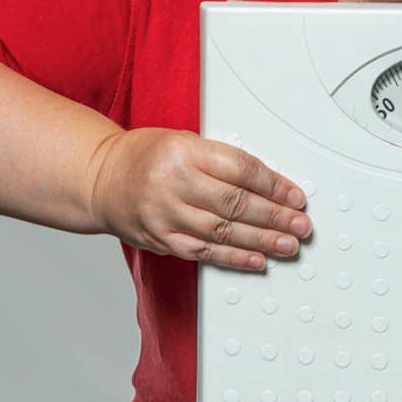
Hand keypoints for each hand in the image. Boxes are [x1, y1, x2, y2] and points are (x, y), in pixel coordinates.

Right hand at [87, 128, 309, 270]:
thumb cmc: (146, 156)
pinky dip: (234, 258)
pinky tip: (257, 260)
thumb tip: (270, 186)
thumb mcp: (184, 141)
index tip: (296, 197)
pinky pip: (203, 252)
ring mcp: (165, 214)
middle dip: (275, 217)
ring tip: (288, 245)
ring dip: (261, 241)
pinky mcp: (161, 239)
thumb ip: (222, 161)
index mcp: (184, 151)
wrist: (100, 179)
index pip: (240, 169)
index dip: (274, 185)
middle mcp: (174, 183)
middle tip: (301, 225)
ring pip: (223, 232)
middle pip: (235, 203)